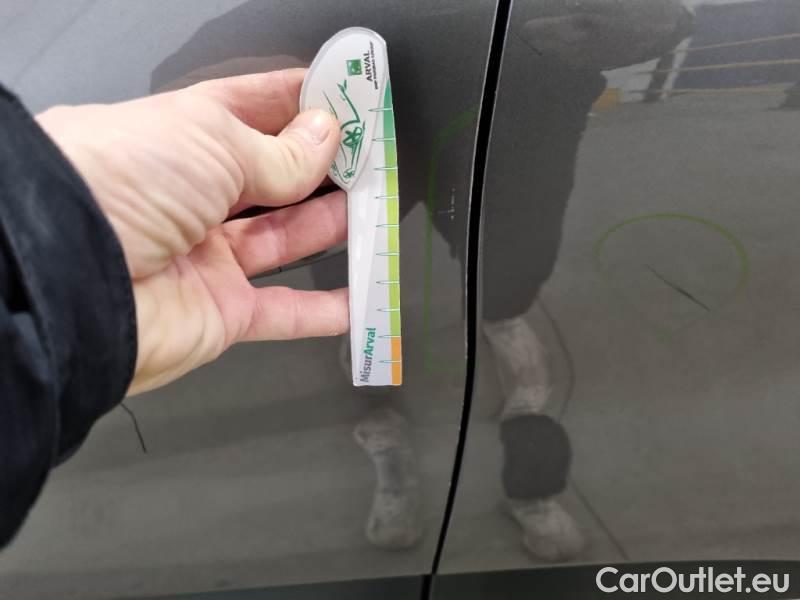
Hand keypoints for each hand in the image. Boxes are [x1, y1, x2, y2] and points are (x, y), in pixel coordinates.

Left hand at [37, 69, 348, 394]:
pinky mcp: (219, 312)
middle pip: (272, 178)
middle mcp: (191, 197)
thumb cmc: (119, 186)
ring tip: (375, 213)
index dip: (298, 104)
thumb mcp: (210, 142)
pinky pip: (281, 312)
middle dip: (323, 168)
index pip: (250, 111)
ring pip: (283, 240)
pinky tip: (357, 299)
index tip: (344, 100)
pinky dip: (322, 311)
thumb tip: (324, 137)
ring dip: (330, 228)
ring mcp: (206, 257)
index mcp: (180, 139)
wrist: (72, 281)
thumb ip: (279, 150)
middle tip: (370, 160)